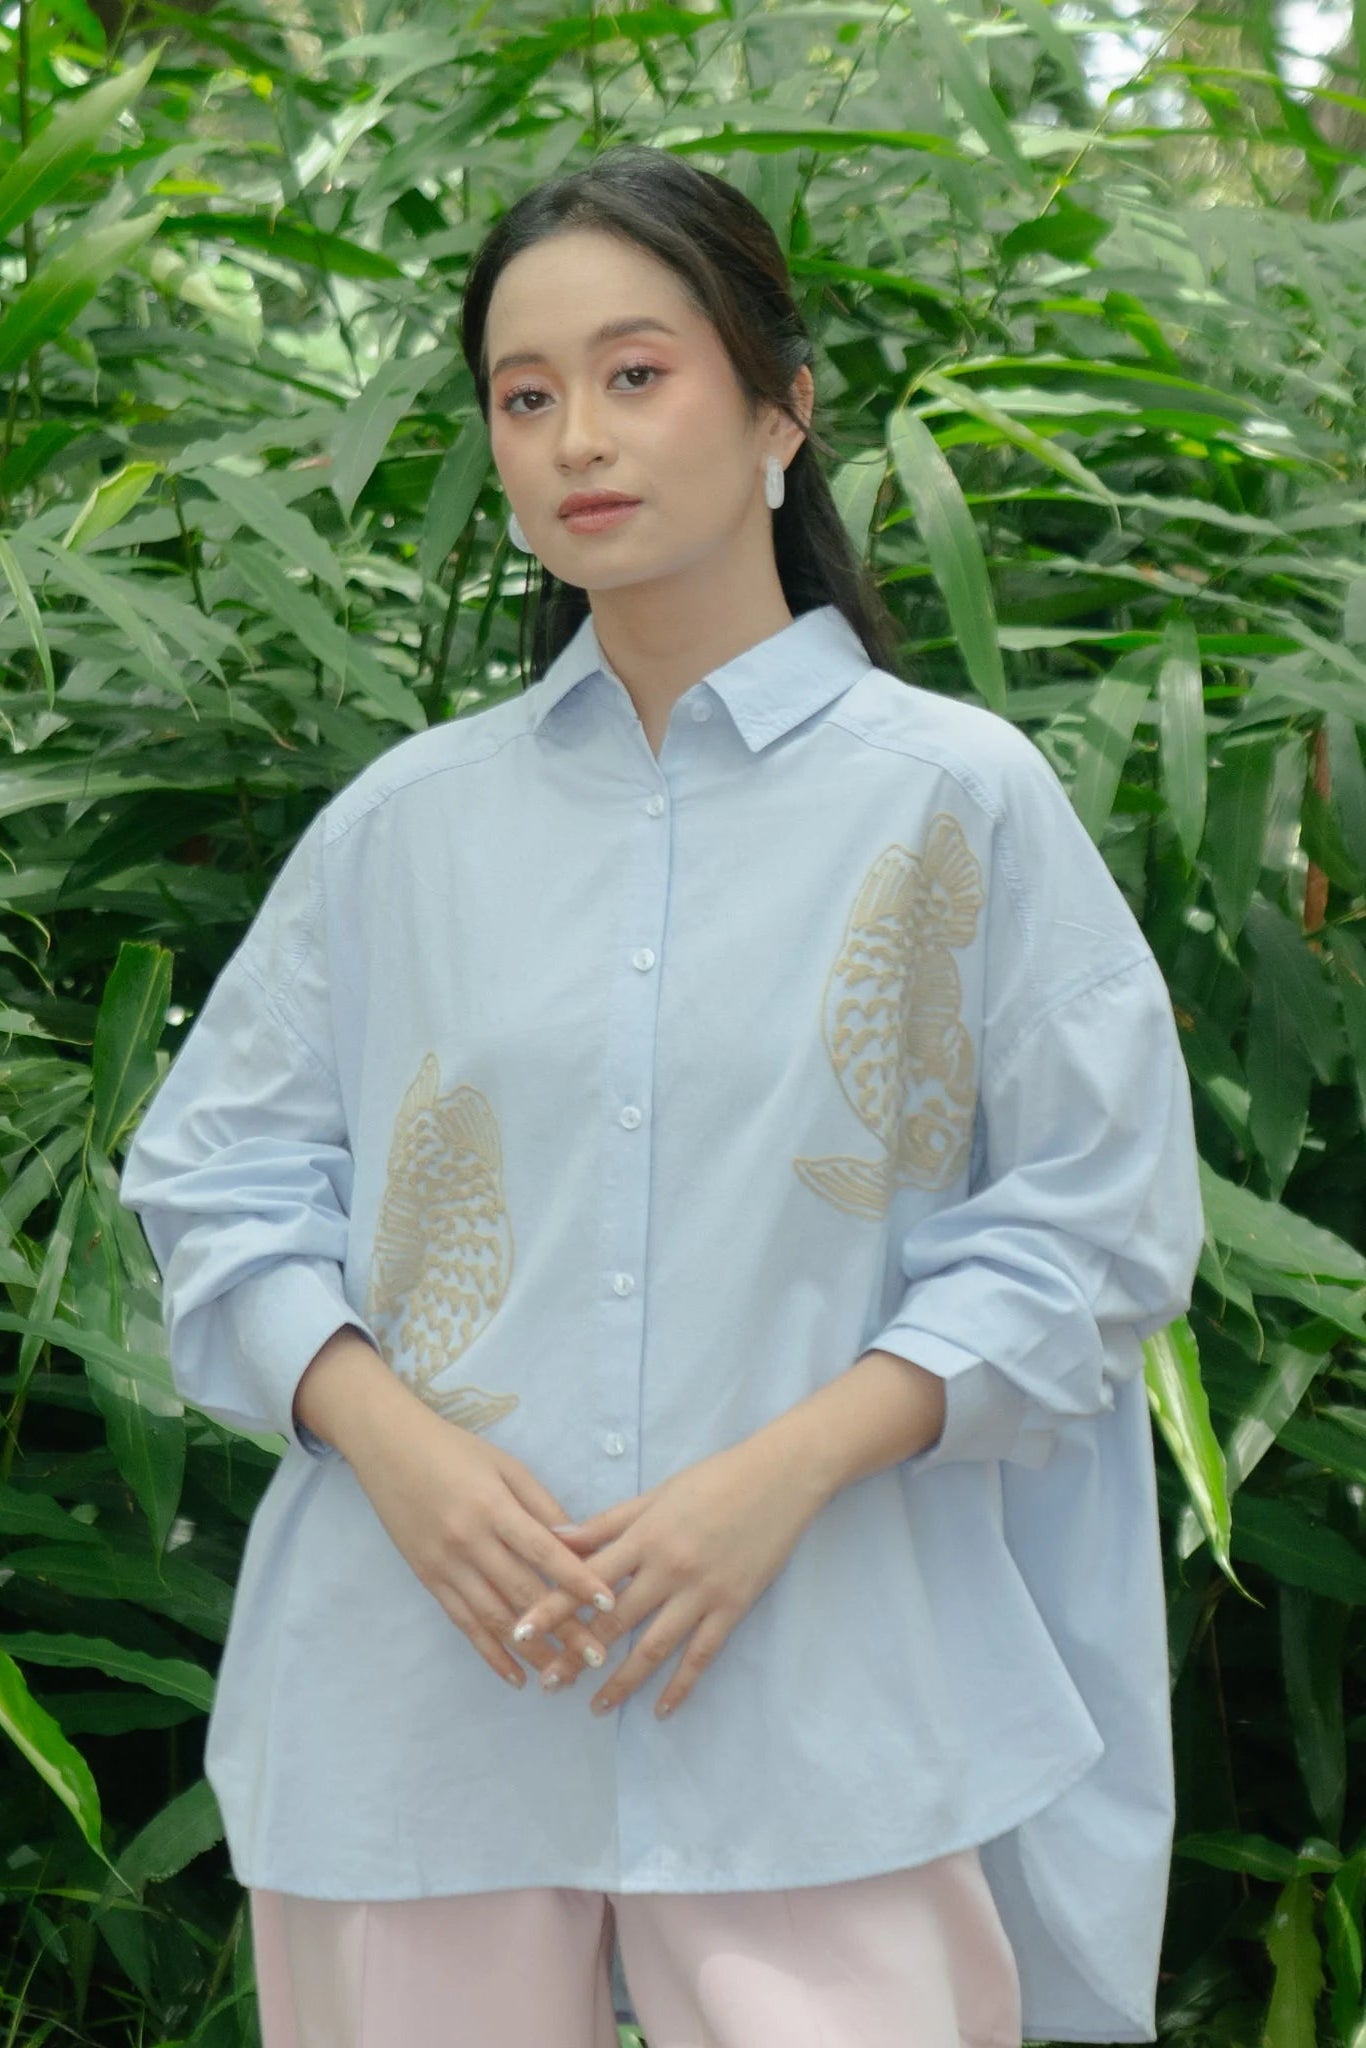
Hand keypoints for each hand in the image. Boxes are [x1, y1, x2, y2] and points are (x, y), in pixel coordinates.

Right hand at [341, 1379, 619, 1695]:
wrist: (388, 1447)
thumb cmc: (454, 1449)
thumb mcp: (506, 1465)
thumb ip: (541, 1505)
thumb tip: (578, 1544)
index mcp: (493, 1507)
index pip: (544, 1552)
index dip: (578, 1580)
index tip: (610, 1605)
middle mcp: (469, 1541)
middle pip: (524, 1592)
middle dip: (565, 1628)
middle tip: (598, 1656)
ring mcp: (446, 1564)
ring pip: (494, 1617)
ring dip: (532, 1650)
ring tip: (563, 1674)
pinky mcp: (428, 1579)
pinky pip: (463, 1623)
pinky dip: (490, 1653)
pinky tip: (515, 1676)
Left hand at [509, 1434, 828, 1719]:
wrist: (780, 1477)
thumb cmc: (714, 1479)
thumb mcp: (656, 1494)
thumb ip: (608, 1522)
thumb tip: (558, 1535)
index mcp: (645, 1536)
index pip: (587, 1578)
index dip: (552, 1606)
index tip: (520, 1630)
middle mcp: (668, 1568)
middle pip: (613, 1621)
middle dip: (576, 1654)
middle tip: (547, 1684)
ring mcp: (702, 1591)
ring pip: (653, 1647)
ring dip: (622, 1681)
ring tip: (595, 1707)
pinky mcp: (732, 1607)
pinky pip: (701, 1655)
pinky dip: (681, 1685)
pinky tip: (662, 1709)